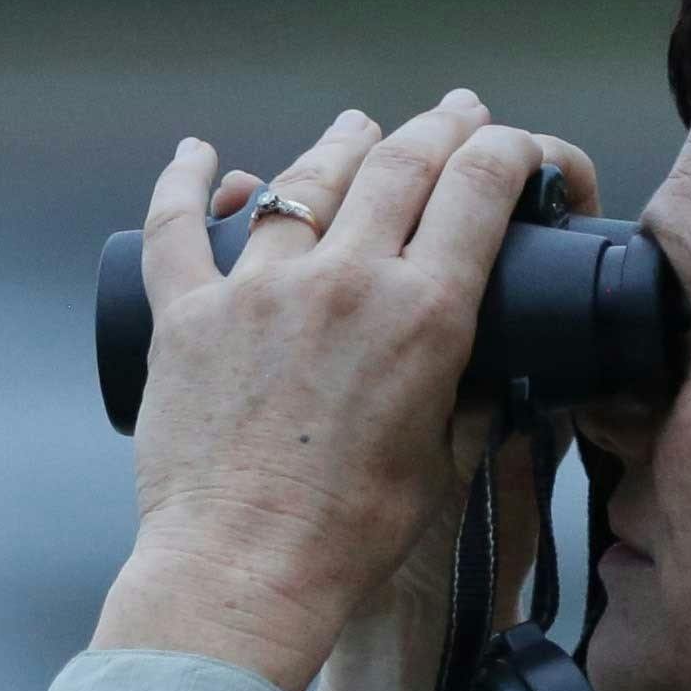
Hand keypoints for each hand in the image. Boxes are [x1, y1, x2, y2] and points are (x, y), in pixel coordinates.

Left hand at [91, 95, 577, 690]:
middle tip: (454, 116)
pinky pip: (176, 226)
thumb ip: (471, 403)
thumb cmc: (347, 538)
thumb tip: (490, 376)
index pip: (480, 184)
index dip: (509, 147)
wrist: (242, 574)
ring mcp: (258, 290)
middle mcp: (344, 281)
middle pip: (400, 161)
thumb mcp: (442, 461)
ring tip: (356, 127)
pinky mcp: (186, 316)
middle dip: (438, 126)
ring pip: (304, 177)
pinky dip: (185, 181)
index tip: (514, 146)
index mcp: (425, 315)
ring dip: (339, 143)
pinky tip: (197, 152)